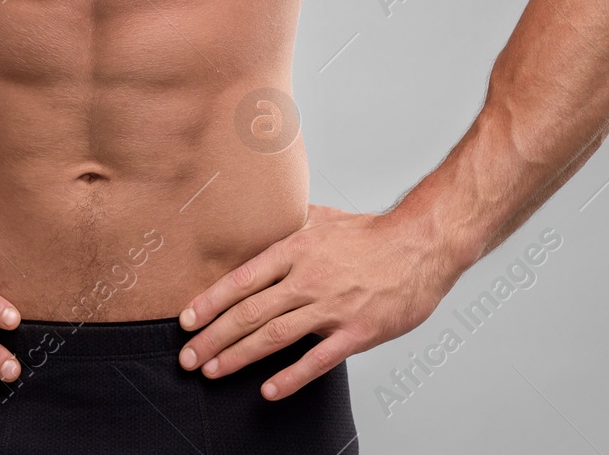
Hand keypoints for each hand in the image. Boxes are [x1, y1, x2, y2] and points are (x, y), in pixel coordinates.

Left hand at [176, 205, 458, 399]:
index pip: (242, 279)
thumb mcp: (322, 218)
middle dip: (214, 336)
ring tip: (213, 371)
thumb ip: (288, 224)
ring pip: (275, 336)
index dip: (210, 302)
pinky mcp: (356, 331)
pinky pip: (318, 360)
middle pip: (250, 311)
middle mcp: (308, 279)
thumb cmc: (371, 233)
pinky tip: (268, 390)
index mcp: (296, 250)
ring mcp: (332, 307)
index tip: (187, 320)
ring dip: (238, 356)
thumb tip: (259, 221)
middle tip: (188, 356)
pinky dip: (290, 378)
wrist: (421, 245)